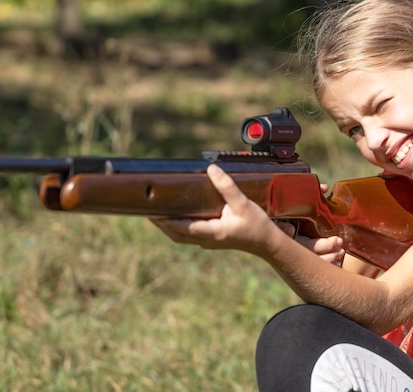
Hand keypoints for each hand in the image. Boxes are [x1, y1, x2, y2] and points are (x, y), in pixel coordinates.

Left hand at [150, 164, 285, 255]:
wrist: (266, 243)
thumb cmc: (256, 225)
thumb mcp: (243, 204)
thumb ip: (227, 187)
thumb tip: (212, 169)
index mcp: (212, 232)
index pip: (180, 227)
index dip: (164, 219)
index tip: (150, 209)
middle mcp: (206, 240)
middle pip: (175, 234)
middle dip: (160, 223)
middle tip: (146, 208)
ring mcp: (207, 241)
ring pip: (179, 236)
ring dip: (166, 225)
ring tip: (154, 211)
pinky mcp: (210, 239)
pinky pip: (187, 234)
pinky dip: (176, 226)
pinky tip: (174, 214)